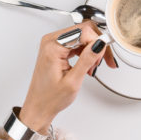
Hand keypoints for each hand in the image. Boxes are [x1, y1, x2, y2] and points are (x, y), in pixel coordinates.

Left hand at [16, 21, 116, 139]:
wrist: (38, 108)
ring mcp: (54, 43)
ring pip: (83, 36)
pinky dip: (86, 51)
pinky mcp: (57, 47)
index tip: (101, 56)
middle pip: (84, 31)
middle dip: (97, 45)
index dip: (96, 42)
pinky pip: (78, 42)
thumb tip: (99, 43)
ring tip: (92, 66)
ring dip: (93, 49)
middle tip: (102, 61)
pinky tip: (88, 64)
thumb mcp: (73, 81)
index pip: (83, 31)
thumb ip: (87, 59)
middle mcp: (51, 41)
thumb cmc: (50, 99)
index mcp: (53, 47)